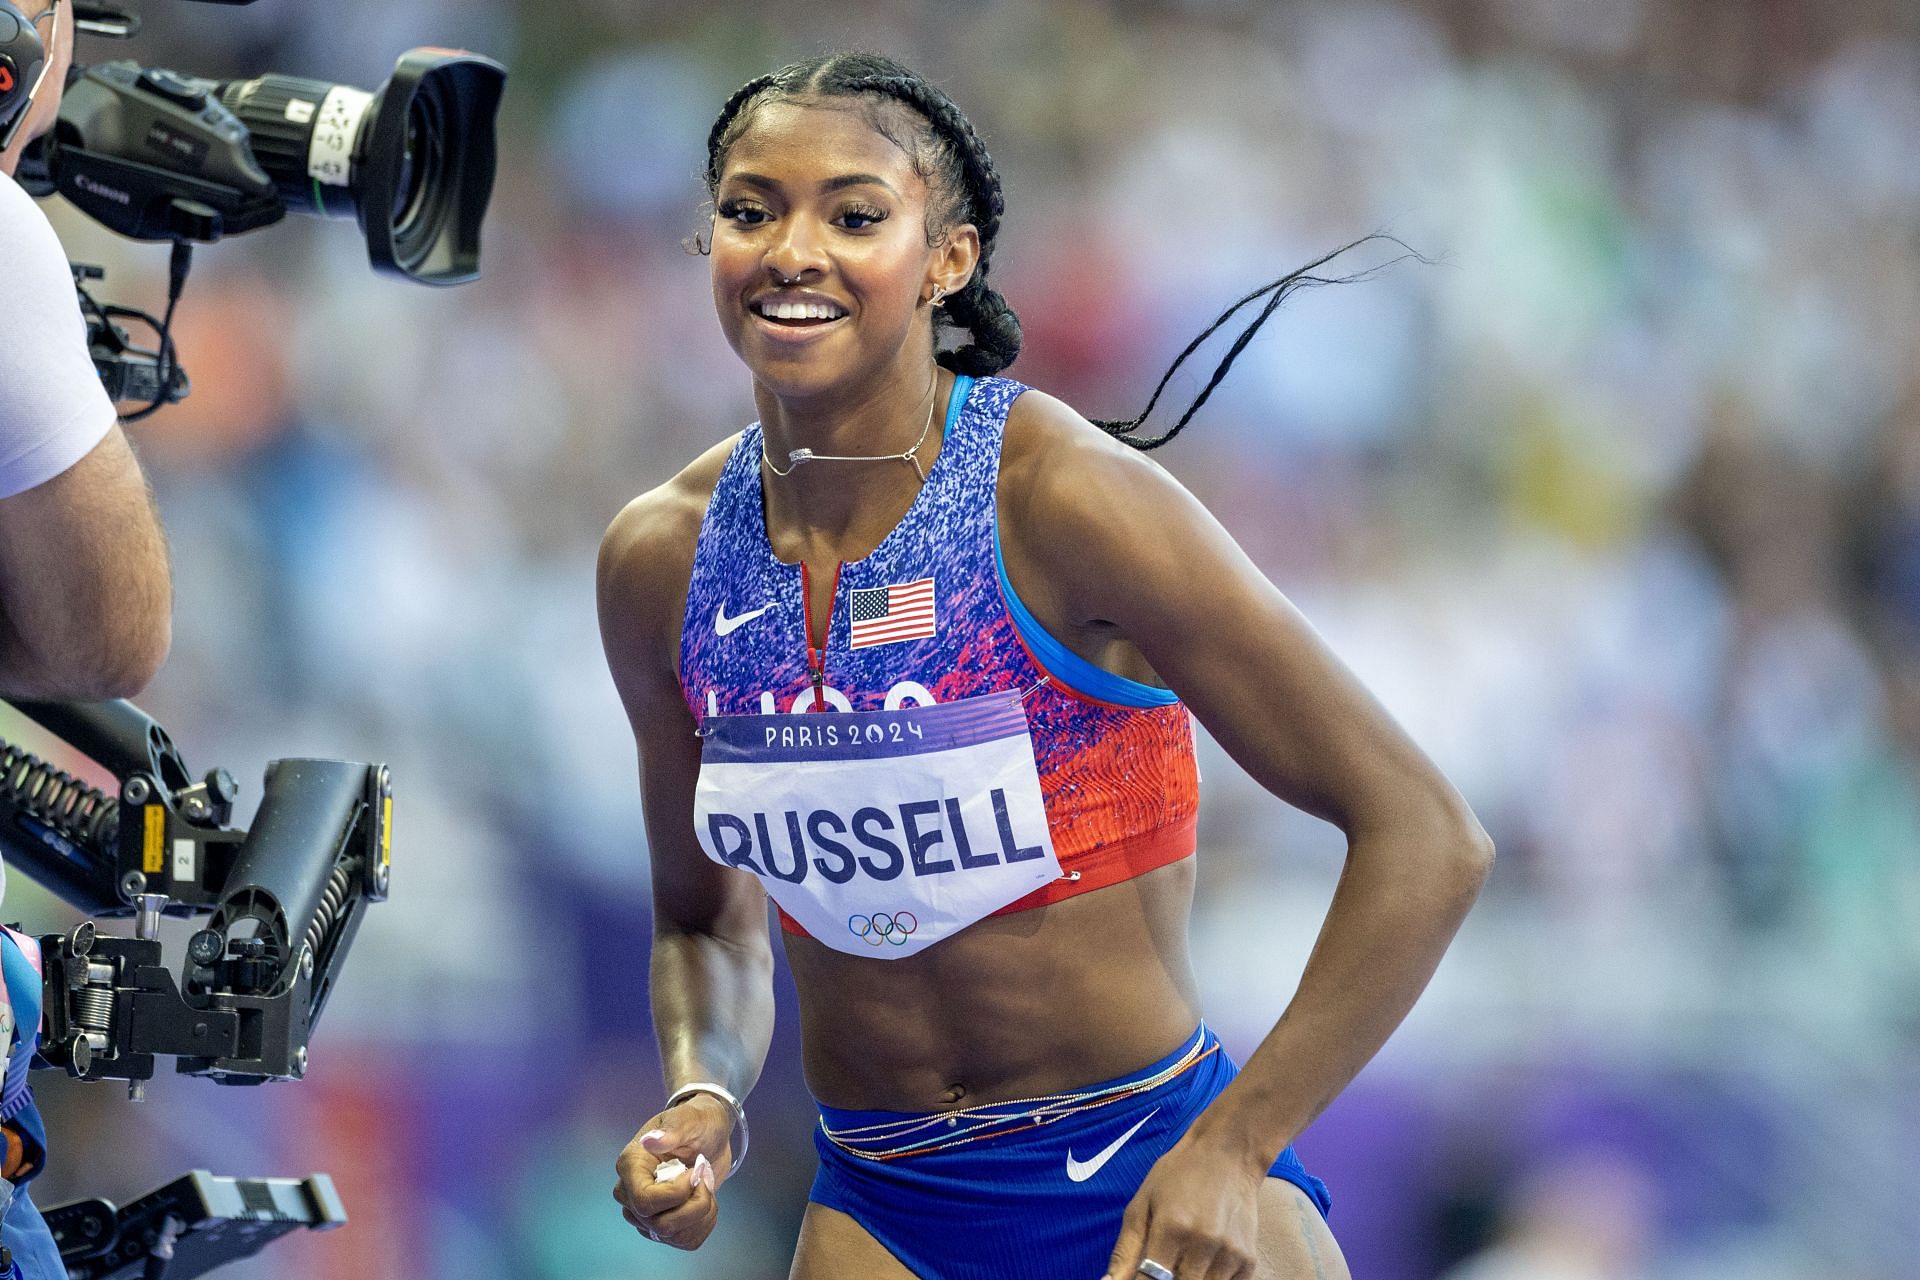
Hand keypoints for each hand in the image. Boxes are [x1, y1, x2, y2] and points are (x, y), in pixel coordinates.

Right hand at [612, 1094, 734, 1248]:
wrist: (709, 1136)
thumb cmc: (697, 1122)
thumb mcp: (690, 1119)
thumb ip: (672, 1130)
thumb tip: (649, 1139)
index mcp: (630, 1165)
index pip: (644, 1201)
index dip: (676, 1195)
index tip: (695, 1172)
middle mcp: (630, 1193)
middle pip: (658, 1224)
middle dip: (694, 1205)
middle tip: (704, 1176)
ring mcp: (644, 1213)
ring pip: (672, 1236)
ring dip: (701, 1214)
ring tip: (705, 1186)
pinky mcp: (662, 1224)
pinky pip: (684, 1240)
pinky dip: (704, 1224)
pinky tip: (706, 1200)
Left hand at [1102, 1131, 1266, 1279]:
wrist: (1228, 1154)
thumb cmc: (1178, 1176)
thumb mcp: (1142, 1204)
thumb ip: (1125, 1250)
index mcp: (1171, 1228)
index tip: (1139, 1277)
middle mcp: (1203, 1243)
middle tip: (1164, 1264)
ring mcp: (1230, 1254)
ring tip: (1182, 1261)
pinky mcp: (1249, 1261)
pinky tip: (1203, 1264)